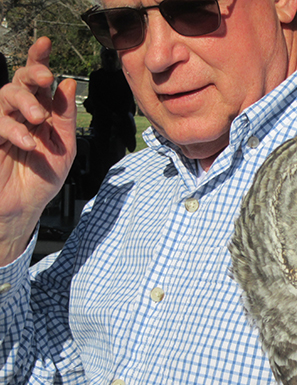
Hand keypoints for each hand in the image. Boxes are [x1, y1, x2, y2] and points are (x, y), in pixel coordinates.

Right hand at [0, 37, 76, 265]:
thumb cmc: (44, 177)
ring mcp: (3, 124)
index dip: (39, 60)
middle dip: (32, 73)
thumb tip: (68, 83)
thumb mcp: (64, 147)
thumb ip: (65, 116)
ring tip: (39, 118)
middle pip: (20, 81)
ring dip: (24, 101)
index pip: (39, 82)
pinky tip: (27, 143)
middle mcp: (21, 114)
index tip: (46, 43)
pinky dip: (14, 130)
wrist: (26, 207)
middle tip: (44, 78)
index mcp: (41, 113)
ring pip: (5, 95)